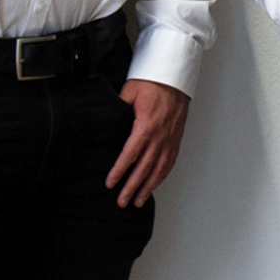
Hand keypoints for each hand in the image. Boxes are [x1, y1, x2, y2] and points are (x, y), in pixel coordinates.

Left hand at [106, 80, 190, 206]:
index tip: (111, 183)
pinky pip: (169, 163)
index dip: (119, 171)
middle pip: (144, 168)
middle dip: (132, 187)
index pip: (130, 155)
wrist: (175, 78)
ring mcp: (169, 140)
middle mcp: (159, 137)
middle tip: (122, 201)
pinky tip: (154, 185)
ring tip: (138, 201)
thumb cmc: (153, 83)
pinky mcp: (175, 140)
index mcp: (146, 126)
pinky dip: (161, 177)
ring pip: (158, 170)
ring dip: (148, 188)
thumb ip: (117, 109)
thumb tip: (104, 121)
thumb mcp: (129, 92)